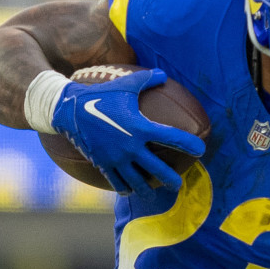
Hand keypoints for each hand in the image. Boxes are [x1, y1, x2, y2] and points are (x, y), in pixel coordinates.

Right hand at [51, 68, 205, 196]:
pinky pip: (116, 181)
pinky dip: (124, 188)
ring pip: (137, 181)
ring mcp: (116, 158)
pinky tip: (129, 192)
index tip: (201, 149)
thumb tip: (163, 74)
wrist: (68, 110)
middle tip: (178, 184)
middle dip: (171, 179)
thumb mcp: (125, 84)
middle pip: (157, 169)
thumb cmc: (101, 95)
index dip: (189, 144)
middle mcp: (130, 146)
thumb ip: (147, 79)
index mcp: (139, 127)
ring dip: (147, 190)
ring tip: (154, 194)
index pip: (171, 137)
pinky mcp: (103, 164)